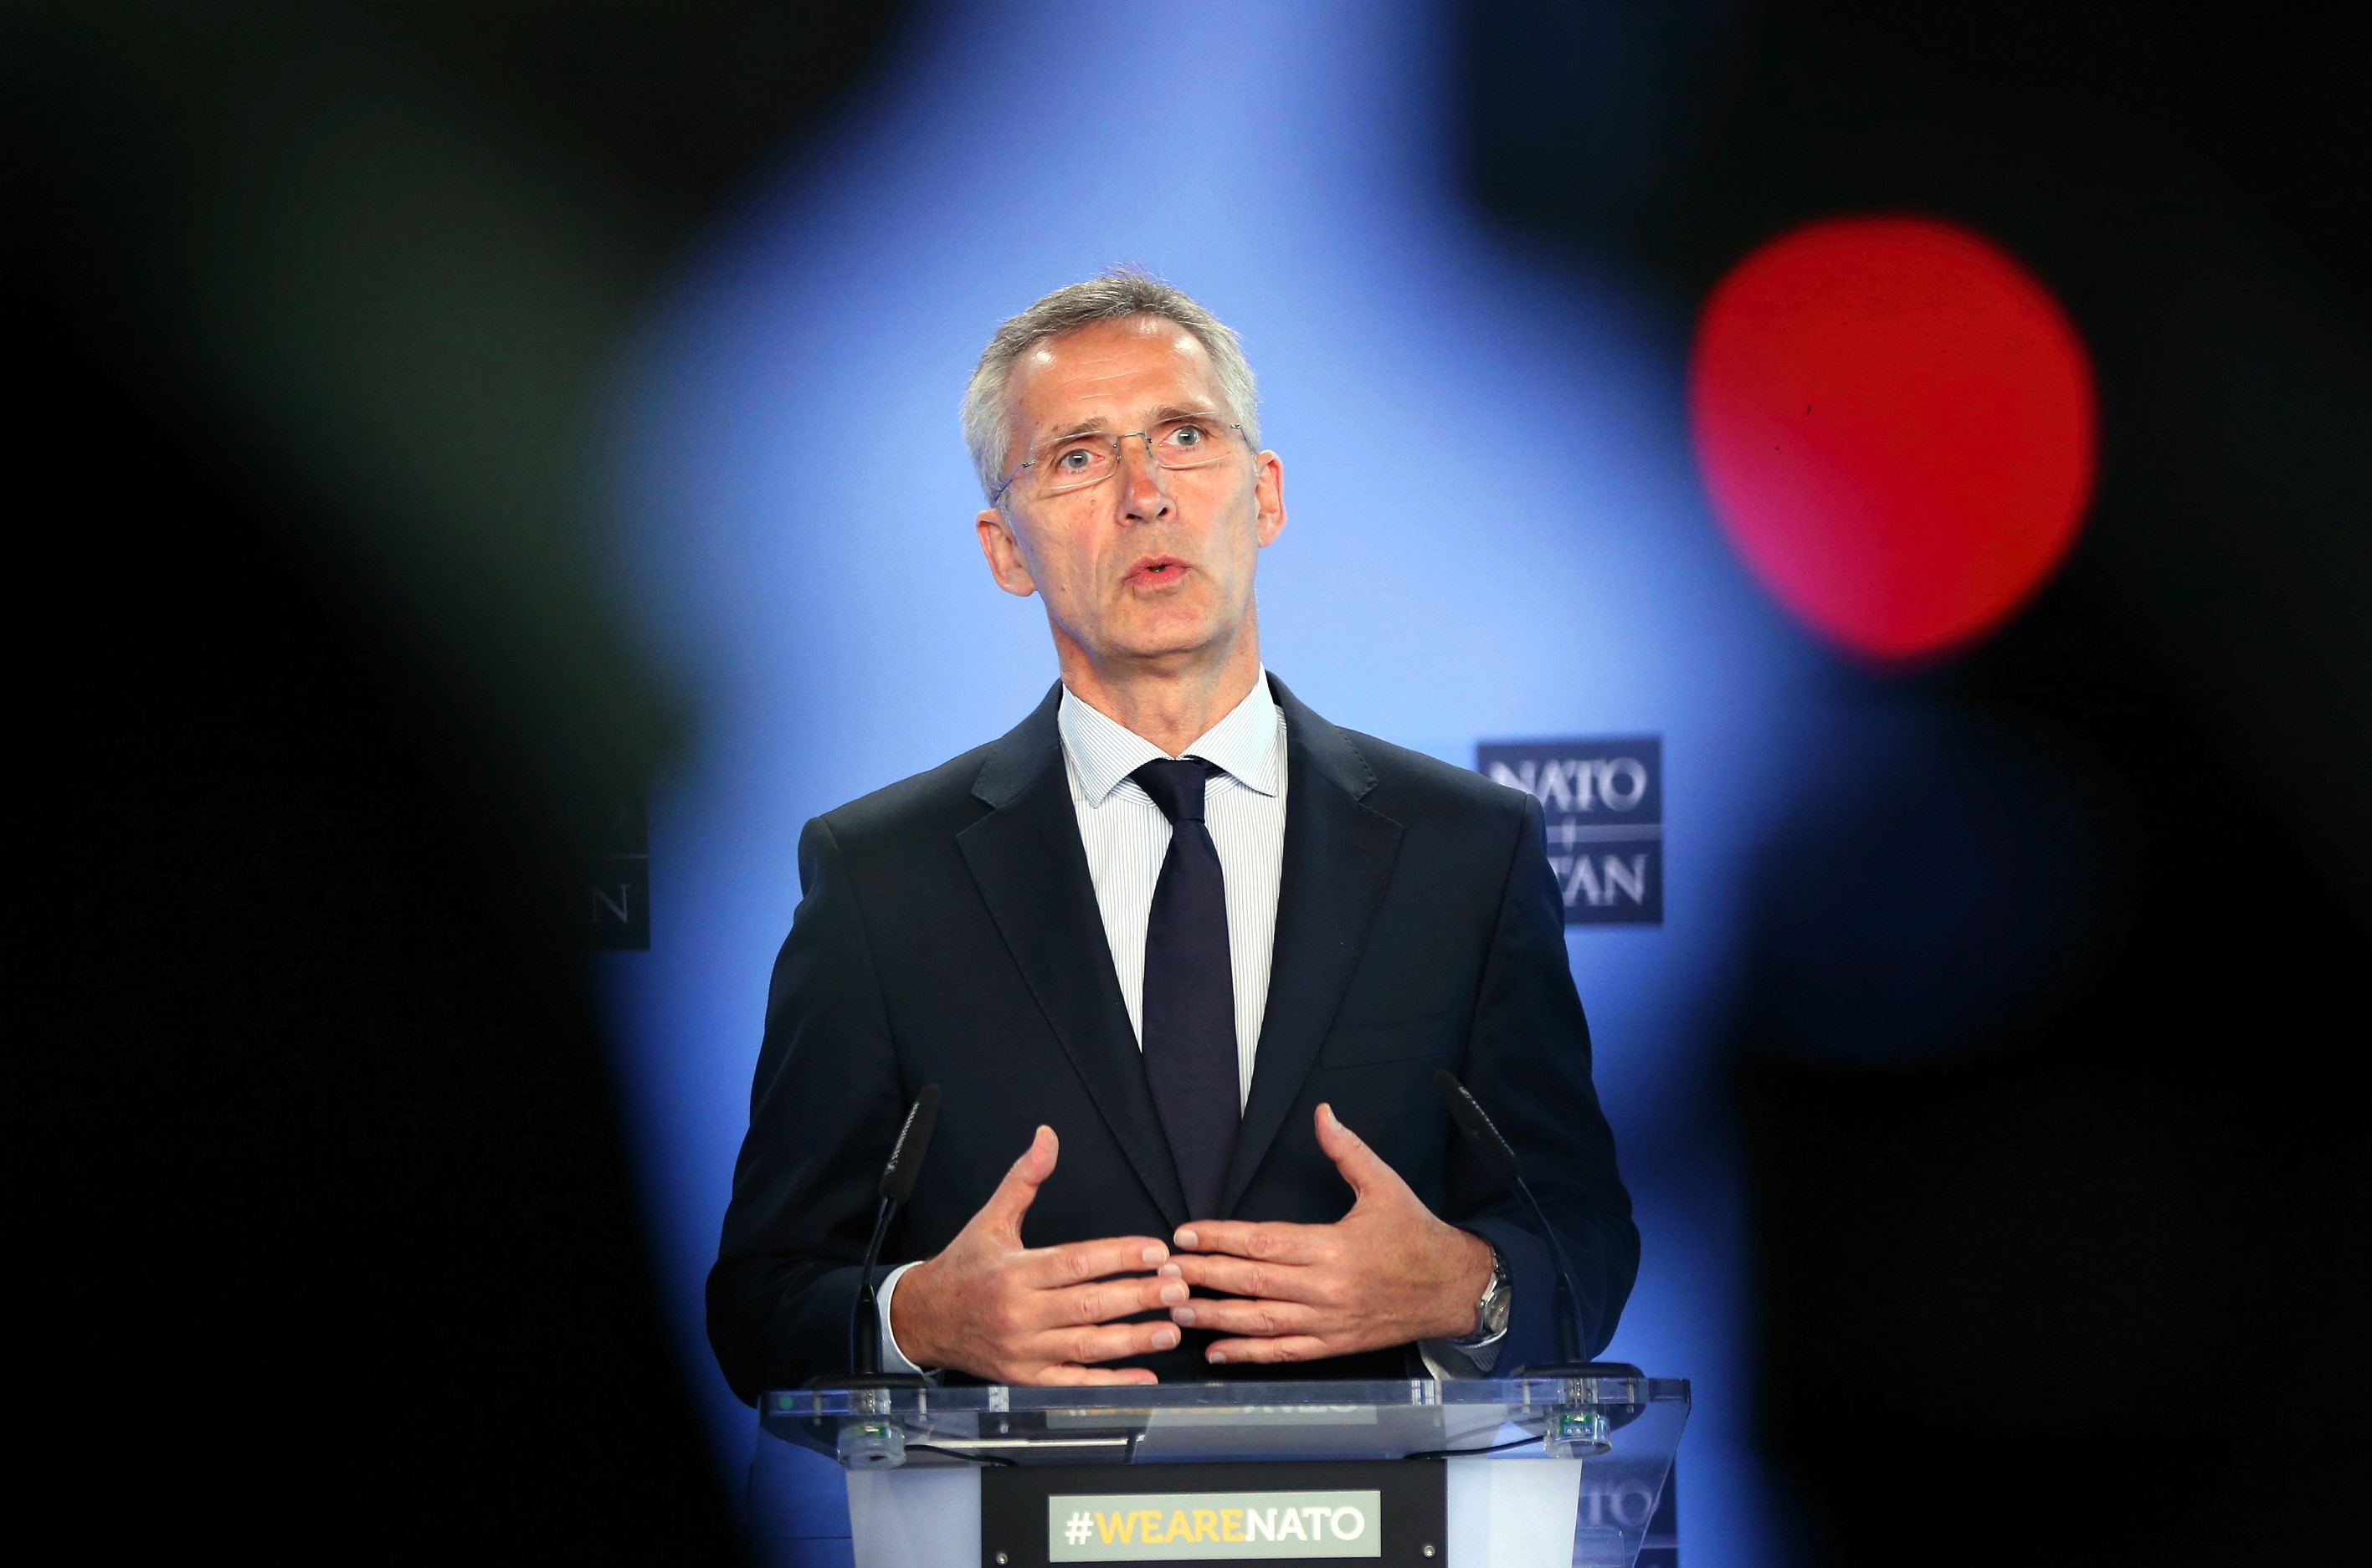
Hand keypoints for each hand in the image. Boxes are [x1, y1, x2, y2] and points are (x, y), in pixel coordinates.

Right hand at [890, 1125, 1189, 1384]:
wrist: (922, 1319)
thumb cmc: (964, 1267)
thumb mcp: (990, 1218)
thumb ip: (1024, 1178)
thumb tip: (1047, 1137)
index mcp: (1015, 1270)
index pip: (1076, 1262)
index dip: (1119, 1256)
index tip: (1156, 1251)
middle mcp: (1020, 1312)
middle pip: (1089, 1304)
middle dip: (1138, 1296)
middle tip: (1178, 1288)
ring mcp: (1024, 1350)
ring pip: (1087, 1345)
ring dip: (1134, 1339)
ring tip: (1172, 1328)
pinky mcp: (1026, 1378)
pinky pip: (1074, 1384)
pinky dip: (1110, 1383)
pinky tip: (1144, 1377)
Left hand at [1166, 1103, 1493, 1364]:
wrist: (1453, 1288)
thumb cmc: (1416, 1235)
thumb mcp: (1385, 1185)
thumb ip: (1347, 1151)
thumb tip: (1322, 1114)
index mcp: (1333, 1247)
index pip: (1263, 1243)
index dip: (1220, 1239)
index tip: (1186, 1235)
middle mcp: (1327, 1288)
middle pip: (1253, 1283)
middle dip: (1204, 1277)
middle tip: (1164, 1273)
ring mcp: (1328, 1321)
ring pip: (1261, 1322)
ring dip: (1215, 1317)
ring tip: (1176, 1309)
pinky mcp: (1334, 1345)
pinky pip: (1284, 1353)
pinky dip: (1248, 1355)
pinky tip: (1216, 1351)